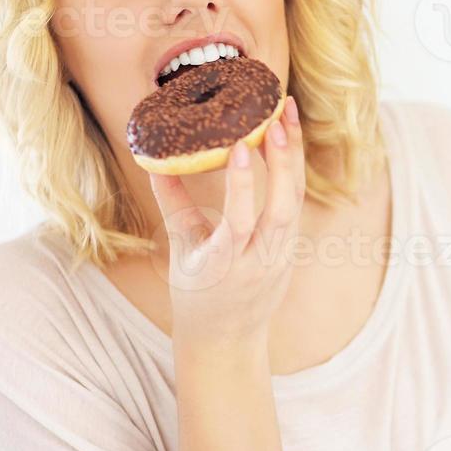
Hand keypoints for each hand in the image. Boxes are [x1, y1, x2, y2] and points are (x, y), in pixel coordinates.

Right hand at [148, 97, 305, 347]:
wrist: (227, 338)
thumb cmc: (197, 293)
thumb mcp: (179, 253)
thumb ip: (172, 206)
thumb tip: (153, 161)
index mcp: (223, 266)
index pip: (237, 223)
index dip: (242, 186)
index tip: (240, 147)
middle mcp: (259, 261)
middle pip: (281, 209)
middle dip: (283, 162)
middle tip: (278, 117)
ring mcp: (280, 255)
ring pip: (296, 201)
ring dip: (294, 156)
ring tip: (288, 113)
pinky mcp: (292, 248)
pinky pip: (297, 203)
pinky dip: (294, 169)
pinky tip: (289, 137)